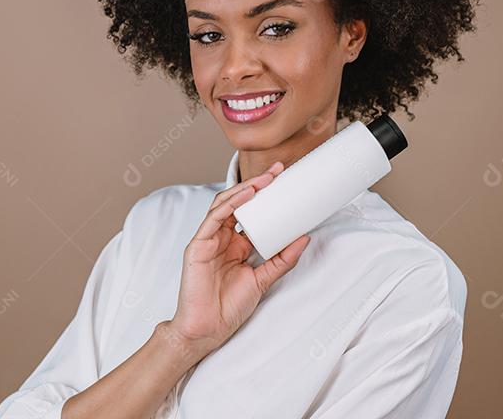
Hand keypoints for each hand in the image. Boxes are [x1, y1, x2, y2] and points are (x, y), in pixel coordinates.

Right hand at [166, 161, 311, 360]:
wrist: (207, 330)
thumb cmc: (229, 307)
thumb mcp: (263, 279)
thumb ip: (283, 259)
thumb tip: (305, 237)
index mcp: (235, 244)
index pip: (250, 212)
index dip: (265, 196)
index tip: (284, 182)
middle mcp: (221, 238)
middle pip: (238, 202)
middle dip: (257, 185)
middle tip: (278, 171)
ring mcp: (208, 240)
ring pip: (225, 204)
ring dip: (246, 189)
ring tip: (266, 179)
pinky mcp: (198, 245)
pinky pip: (214, 218)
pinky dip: (231, 203)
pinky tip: (246, 194)